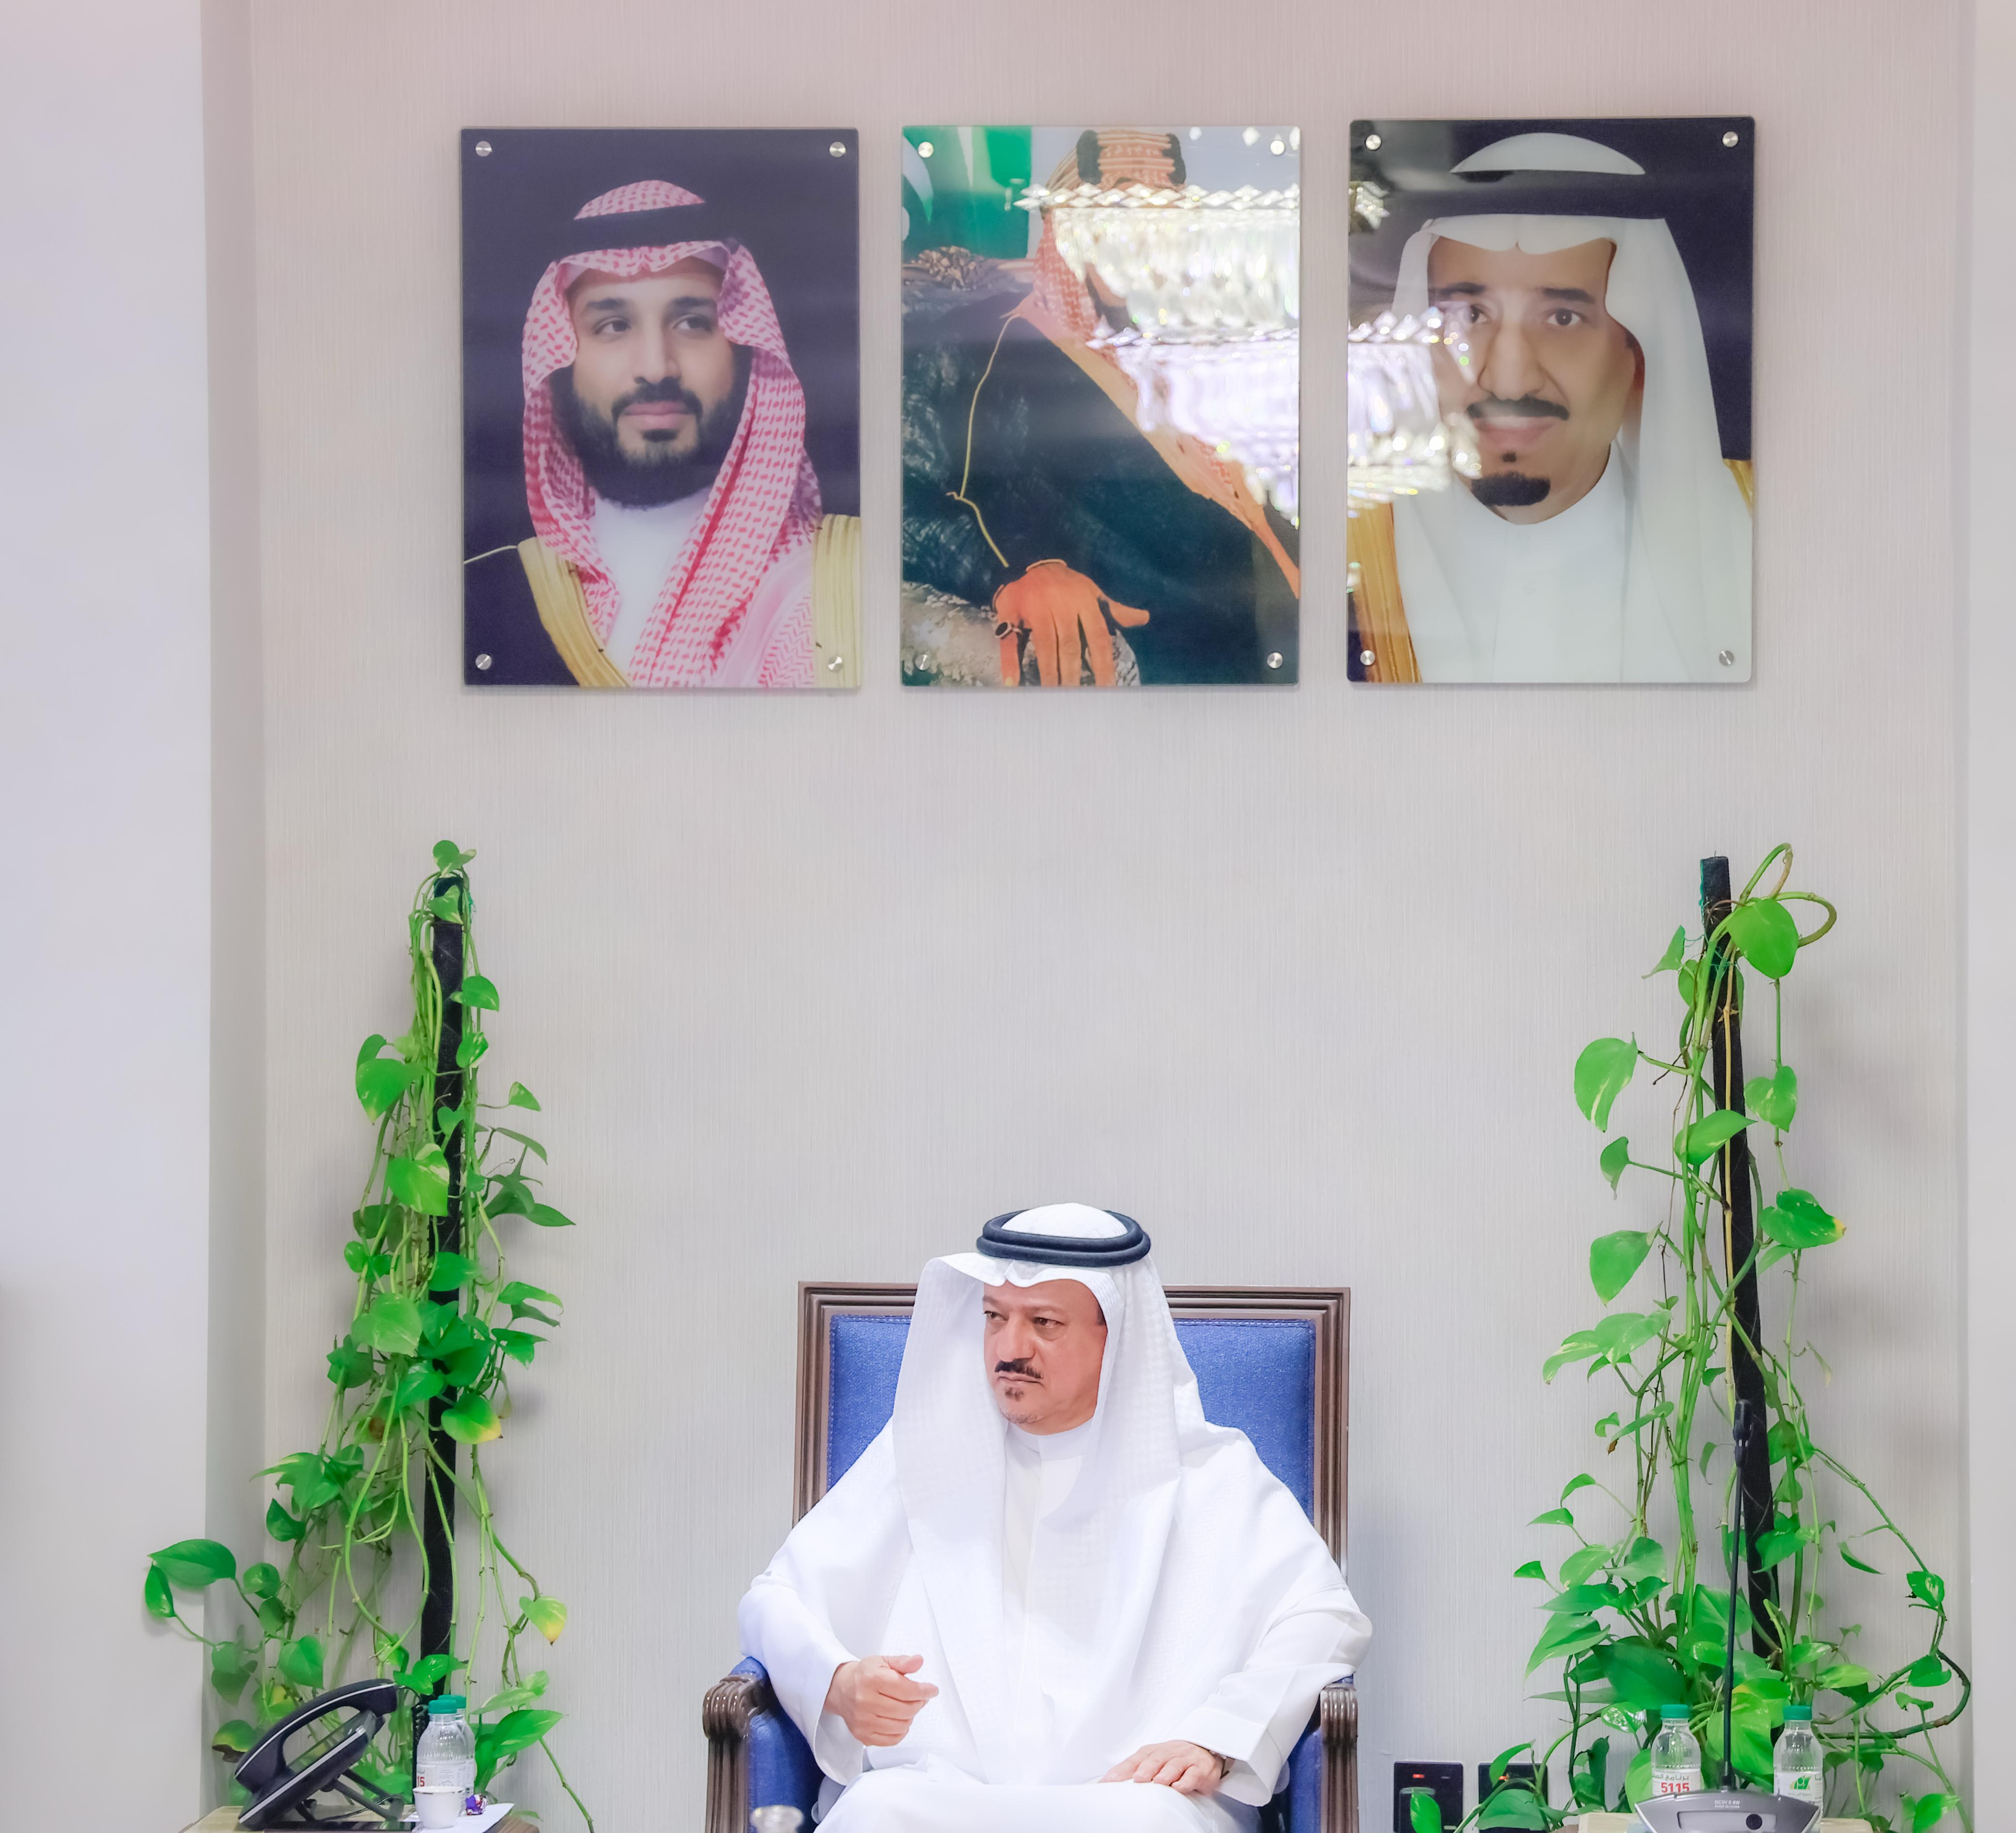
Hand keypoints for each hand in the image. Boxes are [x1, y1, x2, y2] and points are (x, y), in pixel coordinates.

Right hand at [823, 1654, 938, 1745]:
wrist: (842, 1689)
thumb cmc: (864, 1675)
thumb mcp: (883, 1661)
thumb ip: (902, 1662)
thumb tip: (918, 1661)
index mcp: (872, 1680)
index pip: (906, 1690)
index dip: (924, 1690)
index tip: (932, 1690)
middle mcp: (865, 1701)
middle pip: (906, 1710)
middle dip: (919, 1703)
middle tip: (920, 1697)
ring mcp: (863, 1721)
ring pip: (901, 1726)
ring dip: (910, 1716)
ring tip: (908, 1706)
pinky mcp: (863, 1736)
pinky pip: (892, 1739)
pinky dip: (901, 1730)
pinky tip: (899, 1719)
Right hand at [994, 561, 1150, 686]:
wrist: (1029, 559)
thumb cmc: (1066, 585)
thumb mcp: (1092, 592)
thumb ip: (1114, 610)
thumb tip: (1144, 618)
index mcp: (1084, 602)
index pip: (1098, 637)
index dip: (1103, 664)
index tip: (1107, 689)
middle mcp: (1061, 605)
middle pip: (1070, 644)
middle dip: (1073, 673)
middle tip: (1075, 699)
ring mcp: (1036, 607)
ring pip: (1045, 644)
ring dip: (1048, 672)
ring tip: (1051, 696)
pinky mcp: (1011, 611)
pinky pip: (1010, 640)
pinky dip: (1010, 662)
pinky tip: (1012, 683)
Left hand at [1100, 1741, 1226, 1794]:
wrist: (1203, 1750)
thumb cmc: (1172, 1758)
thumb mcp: (1152, 1760)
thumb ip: (1132, 1769)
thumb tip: (1105, 1782)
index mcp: (1152, 1752)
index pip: (1134, 1760)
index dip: (1122, 1770)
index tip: (1109, 1782)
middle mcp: (1166, 1754)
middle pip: (1154, 1759)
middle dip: (1145, 1769)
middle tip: (1137, 1779)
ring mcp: (1184, 1760)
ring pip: (1173, 1765)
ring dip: (1165, 1773)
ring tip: (1158, 1782)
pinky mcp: (1200, 1770)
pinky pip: (1192, 1775)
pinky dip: (1186, 1781)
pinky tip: (1179, 1787)